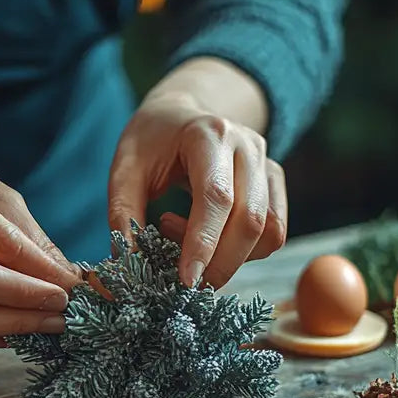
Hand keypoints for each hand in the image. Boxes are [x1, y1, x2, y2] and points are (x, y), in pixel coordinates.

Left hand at [108, 92, 286, 288]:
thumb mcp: (125, 168)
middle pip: (250, 219)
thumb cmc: (152, 140)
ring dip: (233, 258)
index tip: (186, 280)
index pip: (216, 197)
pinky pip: (273, 232)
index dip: (204, 242)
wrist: (182, 113)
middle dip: (221, 264)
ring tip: (187, 245)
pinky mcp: (274, 182)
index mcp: (209, 134)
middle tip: (185, 284)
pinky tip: (207, 237)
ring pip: (269, 230)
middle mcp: (248, 146)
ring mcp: (267, 164)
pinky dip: (244, 251)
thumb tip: (127, 267)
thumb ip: (123, 214)